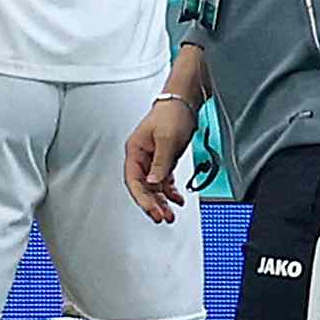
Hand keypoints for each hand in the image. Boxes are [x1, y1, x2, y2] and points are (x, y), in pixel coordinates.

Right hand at [124, 89, 199, 219]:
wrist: (185, 102)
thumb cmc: (172, 113)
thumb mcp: (166, 139)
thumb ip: (160, 162)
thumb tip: (153, 182)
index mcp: (135, 150)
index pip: (133, 180)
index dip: (142, 198)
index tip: (152, 210)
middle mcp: (141, 157)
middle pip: (143, 187)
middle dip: (152, 204)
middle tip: (162, 217)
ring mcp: (152, 159)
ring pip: (154, 187)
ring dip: (162, 201)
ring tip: (170, 214)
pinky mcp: (164, 159)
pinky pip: (163, 181)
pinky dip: (170, 191)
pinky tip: (177, 200)